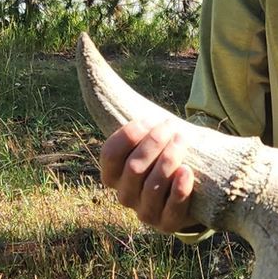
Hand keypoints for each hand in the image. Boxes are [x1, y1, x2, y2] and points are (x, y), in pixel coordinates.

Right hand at [99, 116, 204, 233]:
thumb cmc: (163, 153)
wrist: (190, 183)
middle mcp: (124, 195)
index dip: (128, 136)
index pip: (110, 154)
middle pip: (133, 168)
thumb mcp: (147, 134)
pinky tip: (187, 172)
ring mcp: (144, 213)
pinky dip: (178, 190)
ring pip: (151, 187)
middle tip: (170, 127)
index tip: (150, 120)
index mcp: (112, 174)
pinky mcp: (167, 224)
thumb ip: (125, 107)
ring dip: (168, 161)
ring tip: (182, 141)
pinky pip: (170, 211)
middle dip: (153, 144)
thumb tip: (87, 54)